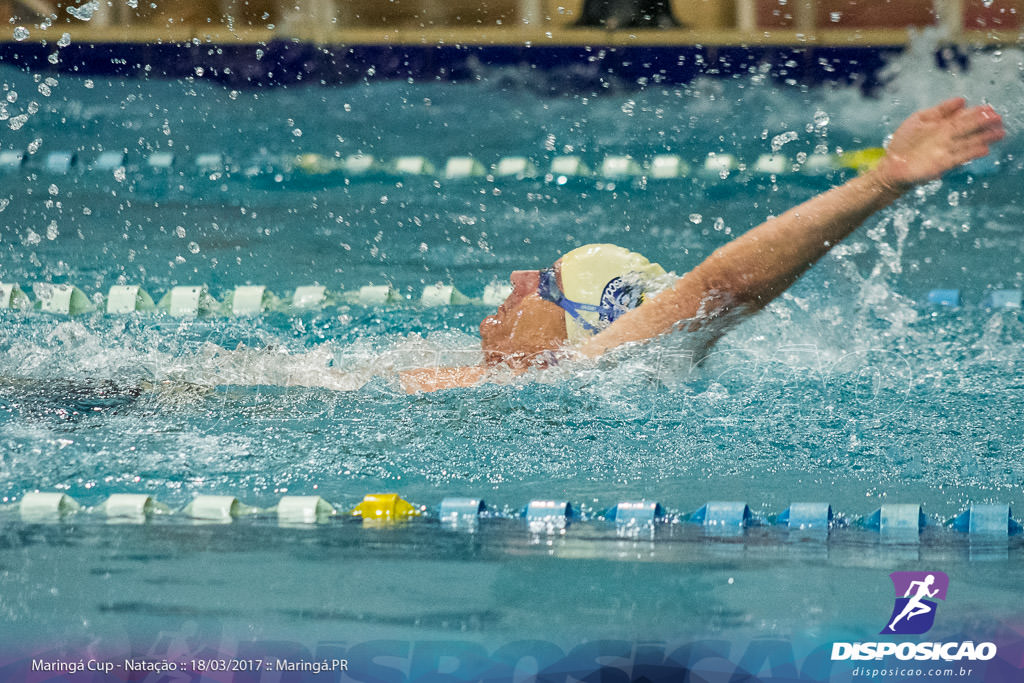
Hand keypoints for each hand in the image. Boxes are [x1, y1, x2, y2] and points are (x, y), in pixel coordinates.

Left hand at [874, 97, 1004, 191]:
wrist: (891, 165)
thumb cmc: (904, 142)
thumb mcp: (918, 120)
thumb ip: (939, 111)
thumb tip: (962, 100)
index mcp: (942, 125)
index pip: (962, 117)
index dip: (976, 113)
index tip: (989, 109)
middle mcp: (947, 137)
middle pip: (968, 129)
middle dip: (983, 123)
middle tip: (998, 118)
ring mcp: (946, 150)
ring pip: (968, 142)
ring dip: (984, 138)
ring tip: (999, 133)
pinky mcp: (942, 164)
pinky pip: (960, 157)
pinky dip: (971, 153)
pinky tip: (984, 149)